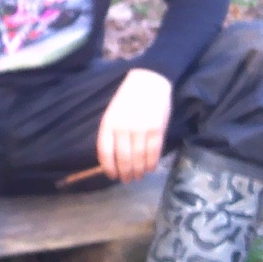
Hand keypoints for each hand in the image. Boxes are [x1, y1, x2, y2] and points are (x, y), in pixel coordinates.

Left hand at [96, 68, 171, 183]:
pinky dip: (151, 163)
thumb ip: (111, 134)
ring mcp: (141, 129)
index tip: (112, 176)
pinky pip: (153, 152)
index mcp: (109, 123)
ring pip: (138, 158)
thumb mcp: (112, 113)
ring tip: (139, 176)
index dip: (109, 167)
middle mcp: (123, 128)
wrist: (149, 82)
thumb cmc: (128, 99)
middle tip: (127, 180)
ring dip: (138, 171)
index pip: (105, 152)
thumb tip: (111, 159)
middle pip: (123, 158)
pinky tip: (150, 168)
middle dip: (125, 173)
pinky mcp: (157, 129)